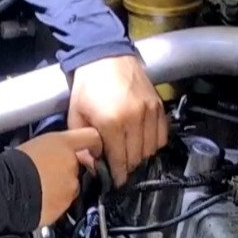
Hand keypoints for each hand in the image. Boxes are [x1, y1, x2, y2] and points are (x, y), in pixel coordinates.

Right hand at [17, 128, 103, 227]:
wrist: (6, 192)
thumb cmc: (12, 167)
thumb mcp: (33, 145)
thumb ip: (51, 146)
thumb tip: (52, 150)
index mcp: (63, 143)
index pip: (90, 137)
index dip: (93, 142)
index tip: (94, 147)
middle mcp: (72, 164)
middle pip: (79, 165)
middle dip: (67, 169)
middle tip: (46, 171)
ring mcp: (71, 186)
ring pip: (72, 185)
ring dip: (61, 186)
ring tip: (39, 186)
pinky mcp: (66, 205)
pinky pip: (64, 202)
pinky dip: (55, 201)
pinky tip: (39, 198)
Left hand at [69, 55, 167, 185]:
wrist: (104, 56)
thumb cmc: (88, 85)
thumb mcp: (76, 114)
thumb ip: (83, 143)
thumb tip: (92, 165)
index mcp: (111, 123)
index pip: (119, 160)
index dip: (118, 175)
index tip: (116, 181)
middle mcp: (134, 119)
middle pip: (136, 157)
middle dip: (128, 167)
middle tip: (121, 169)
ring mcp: (149, 112)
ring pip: (151, 149)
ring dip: (141, 157)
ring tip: (131, 156)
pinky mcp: (158, 105)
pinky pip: (162, 135)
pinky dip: (154, 143)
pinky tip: (143, 143)